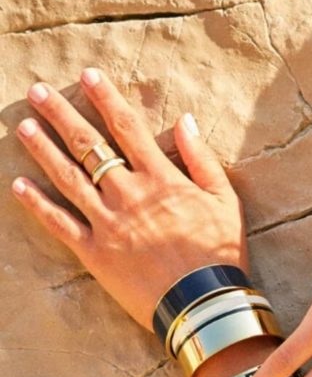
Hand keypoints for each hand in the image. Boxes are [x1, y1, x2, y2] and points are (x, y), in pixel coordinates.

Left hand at [12, 68, 246, 329]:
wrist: (204, 301)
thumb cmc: (220, 250)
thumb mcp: (225, 199)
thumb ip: (201, 158)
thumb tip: (185, 120)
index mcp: (161, 178)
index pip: (127, 127)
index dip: (106, 98)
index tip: (88, 75)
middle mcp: (128, 193)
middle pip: (89, 146)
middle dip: (62, 115)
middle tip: (37, 92)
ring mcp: (108, 223)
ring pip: (68, 178)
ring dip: (43, 150)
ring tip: (23, 126)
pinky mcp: (95, 253)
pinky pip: (60, 224)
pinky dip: (37, 204)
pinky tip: (18, 185)